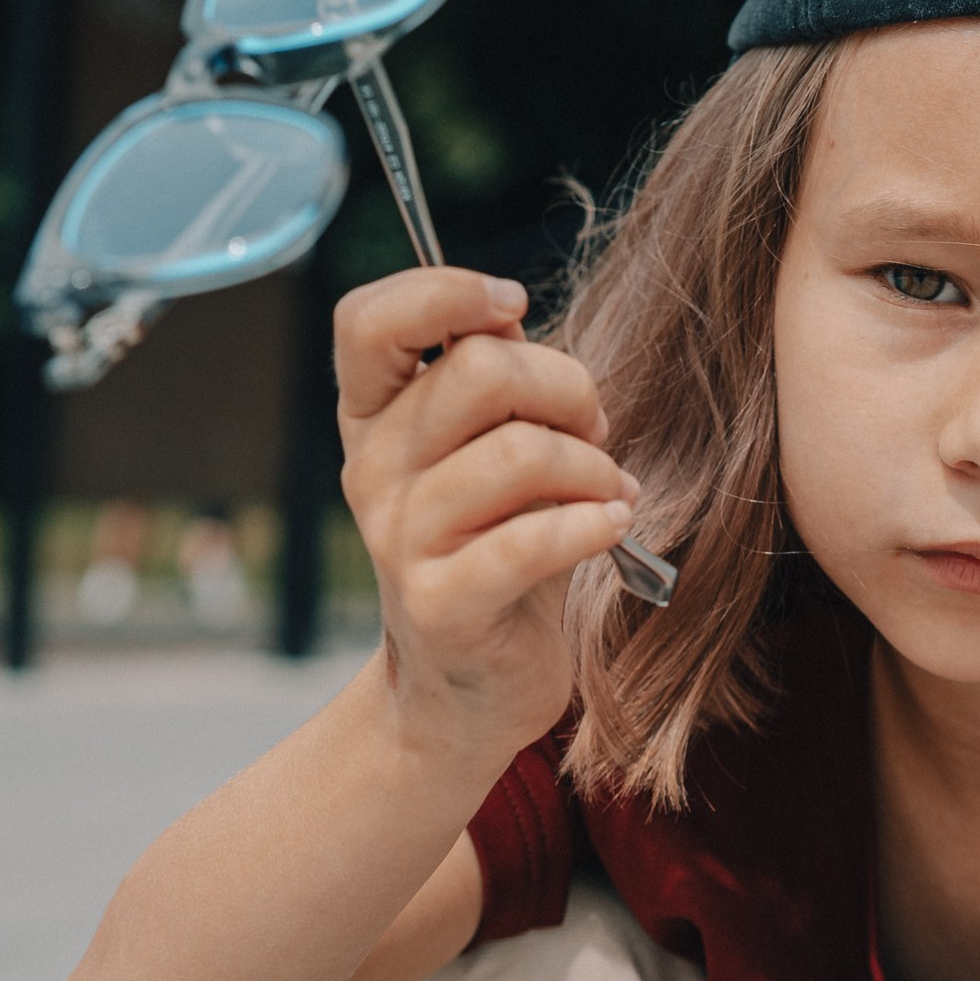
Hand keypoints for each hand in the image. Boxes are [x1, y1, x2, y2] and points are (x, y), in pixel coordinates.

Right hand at [333, 268, 636, 765]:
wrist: (471, 688)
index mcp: (375, 417)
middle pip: (481, 368)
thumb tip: (509, 316)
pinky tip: (613, 526)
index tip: (512, 307)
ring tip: (606, 492)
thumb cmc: (498, 550)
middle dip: (568, 389)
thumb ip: (495, 384)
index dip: (446, 291)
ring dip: (592, 466)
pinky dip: (593, 524)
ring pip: (521, 452)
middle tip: (592, 432)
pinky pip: (532, 540)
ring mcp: (400, 538)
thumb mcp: (488, 453)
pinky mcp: (443, 602)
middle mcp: (373, 469)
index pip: (366, 320)